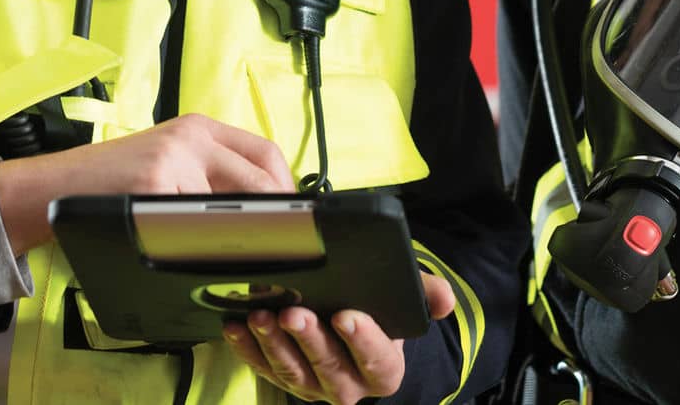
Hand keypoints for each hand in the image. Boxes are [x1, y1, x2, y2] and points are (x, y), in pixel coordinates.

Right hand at [0, 113, 292, 254]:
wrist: (56, 185)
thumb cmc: (114, 182)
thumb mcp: (168, 161)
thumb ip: (211, 174)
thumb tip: (267, 212)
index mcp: (199, 129)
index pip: (266, 154)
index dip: (287, 191)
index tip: (294, 221)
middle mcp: (190, 137)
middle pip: (259, 181)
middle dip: (276, 221)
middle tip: (281, 250)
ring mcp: (171, 160)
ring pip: (231, 208)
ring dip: (242, 240)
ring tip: (244, 262)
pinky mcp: (151, 187)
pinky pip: (194, 227)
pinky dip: (203, 248)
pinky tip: (201, 260)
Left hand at [222, 271, 456, 403]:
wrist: (354, 329)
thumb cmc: (379, 312)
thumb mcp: (405, 300)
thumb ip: (426, 294)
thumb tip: (444, 299)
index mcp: (383, 368)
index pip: (377, 362)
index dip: (362, 340)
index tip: (346, 315)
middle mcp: (349, 386)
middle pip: (329, 368)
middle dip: (309, 340)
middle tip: (293, 313)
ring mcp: (312, 386)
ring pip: (292, 372)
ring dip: (273, 345)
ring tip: (260, 317)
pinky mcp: (281, 378)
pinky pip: (262, 368)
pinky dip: (247, 348)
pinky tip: (235, 326)